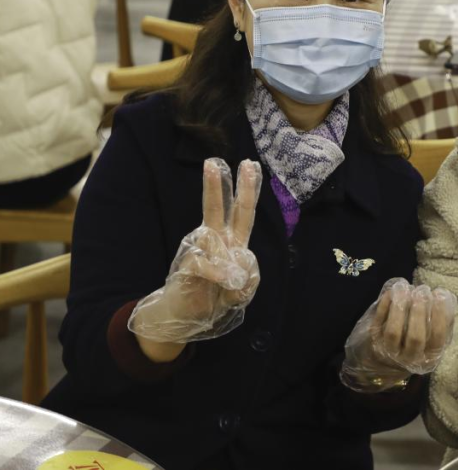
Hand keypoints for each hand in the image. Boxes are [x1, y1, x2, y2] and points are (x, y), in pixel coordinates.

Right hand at [129, 159, 261, 345]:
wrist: (185, 316)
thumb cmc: (215, 296)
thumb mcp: (243, 289)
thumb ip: (248, 275)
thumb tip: (236, 266)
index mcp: (233, 241)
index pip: (241, 212)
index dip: (248, 190)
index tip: (251, 165)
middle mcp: (215, 240)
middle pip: (221, 208)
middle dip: (226, 185)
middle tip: (225, 161)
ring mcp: (198, 250)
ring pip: (213, 238)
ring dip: (225, 263)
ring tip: (228, 283)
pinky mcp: (186, 264)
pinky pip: (204, 263)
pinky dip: (216, 275)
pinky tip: (220, 284)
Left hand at [340, 279, 456, 392]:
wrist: (388, 362)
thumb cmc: (419, 344)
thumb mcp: (435, 338)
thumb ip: (444, 321)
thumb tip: (445, 297)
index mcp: (430, 357)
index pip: (437, 338)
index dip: (439, 315)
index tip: (439, 293)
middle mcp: (410, 358)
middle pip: (415, 337)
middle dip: (419, 312)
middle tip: (423, 290)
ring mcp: (390, 351)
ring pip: (393, 332)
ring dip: (400, 308)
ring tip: (405, 288)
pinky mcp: (374, 341)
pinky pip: (378, 323)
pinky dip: (384, 305)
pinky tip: (392, 291)